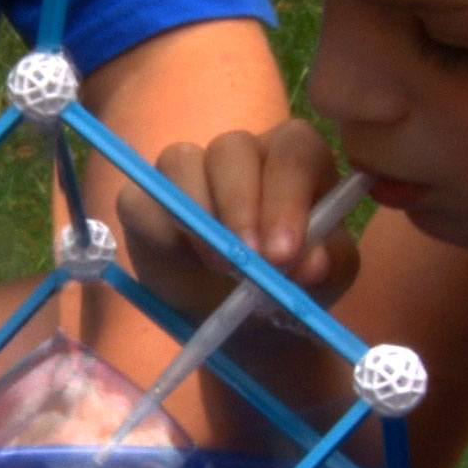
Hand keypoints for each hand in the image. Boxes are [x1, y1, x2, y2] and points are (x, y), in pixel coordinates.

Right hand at [115, 118, 359, 324]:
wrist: (249, 318)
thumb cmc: (293, 283)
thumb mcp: (324, 278)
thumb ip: (327, 264)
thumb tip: (310, 262)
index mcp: (295, 159)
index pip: (293, 150)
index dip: (286, 196)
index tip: (283, 253)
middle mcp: (243, 154)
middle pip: (232, 148)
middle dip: (238, 204)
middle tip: (246, 260)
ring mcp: (190, 171)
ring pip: (181, 162)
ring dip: (197, 213)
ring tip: (217, 264)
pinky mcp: (147, 201)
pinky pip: (141, 199)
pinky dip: (159, 230)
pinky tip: (182, 261)